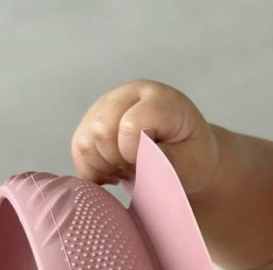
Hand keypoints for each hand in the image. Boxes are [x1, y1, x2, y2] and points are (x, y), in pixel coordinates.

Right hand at [71, 79, 218, 189]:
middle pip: (102, 130)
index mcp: (160, 100)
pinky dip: (93, 169)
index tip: (150, 166)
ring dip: (105, 166)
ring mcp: (106, 105)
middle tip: (139, 171)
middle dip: (119, 161)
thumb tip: (140, 161)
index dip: (134, 153)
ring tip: (130, 170)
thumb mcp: (193, 161)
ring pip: (86, 142)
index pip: (131, 124)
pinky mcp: (91, 121)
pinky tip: (115, 172)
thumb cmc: (192, 157)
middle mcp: (128, 95)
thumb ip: (169, 160)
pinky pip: (79, 149)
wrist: (186, 153)